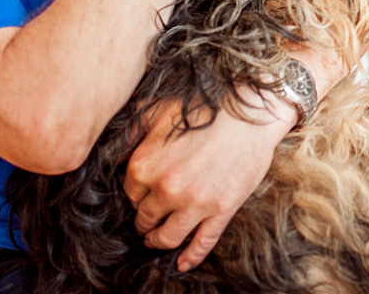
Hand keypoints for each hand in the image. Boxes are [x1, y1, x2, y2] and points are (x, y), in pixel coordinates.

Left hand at [123, 96, 294, 272]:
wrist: (252, 108)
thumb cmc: (207, 105)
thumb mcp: (161, 109)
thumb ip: (133, 131)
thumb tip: (116, 151)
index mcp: (145, 165)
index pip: (131, 195)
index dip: (138, 195)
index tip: (144, 195)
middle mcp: (165, 189)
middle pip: (145, 218)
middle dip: (146, 220)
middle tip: (150, 219)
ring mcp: (194, 203)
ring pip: (168, 237)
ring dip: (160, 241)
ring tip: (159, 239)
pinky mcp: (221, 209)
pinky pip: (202, 243)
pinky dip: (191, 257)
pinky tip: (184, 263)